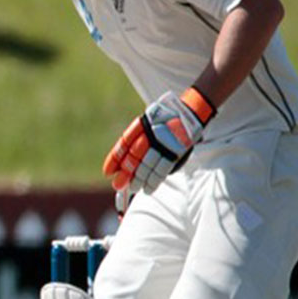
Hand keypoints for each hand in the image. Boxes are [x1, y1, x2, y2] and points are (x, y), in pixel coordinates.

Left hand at [102, 87, 214, 208]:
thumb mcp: (149, 121)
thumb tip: (122, 162)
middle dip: (126, 172)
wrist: (190, 109)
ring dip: (139, 178)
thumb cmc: (165, 117)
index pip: (124, 143)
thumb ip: (136, 137)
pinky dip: (154, 180)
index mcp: (142, 124)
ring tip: (132, 188)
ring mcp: (165, 142)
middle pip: (134, 156)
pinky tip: (147, 189)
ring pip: (148, 164)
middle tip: (117, 185)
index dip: (115, 158)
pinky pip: (163, 168)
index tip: (107, 171)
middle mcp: (151, 133)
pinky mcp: (177, 150)